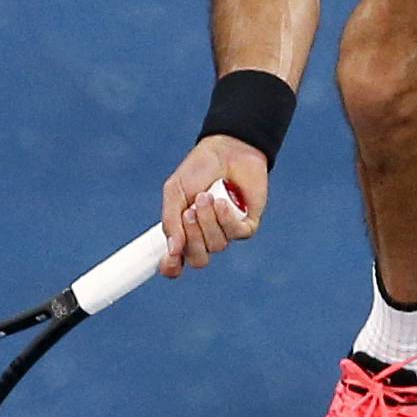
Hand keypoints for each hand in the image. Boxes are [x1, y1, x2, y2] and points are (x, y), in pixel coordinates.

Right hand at [158, 136, 267, 278]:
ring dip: (209, 221)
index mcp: (184, 231)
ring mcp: (227, 232)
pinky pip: (236, 234)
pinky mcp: (247, 225)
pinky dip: (226, 218)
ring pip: (217, 245)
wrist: (228, 149)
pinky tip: (223, 202)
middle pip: (198, 259)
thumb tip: (173, 250)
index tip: (169, 259)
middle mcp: (205, 236)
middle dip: (192, 237)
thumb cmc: (199, 169)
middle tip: (190, 210)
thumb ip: (171, 221)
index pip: (176, 263)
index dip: (171, 267)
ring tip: (206, 196)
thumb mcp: (175, 191)